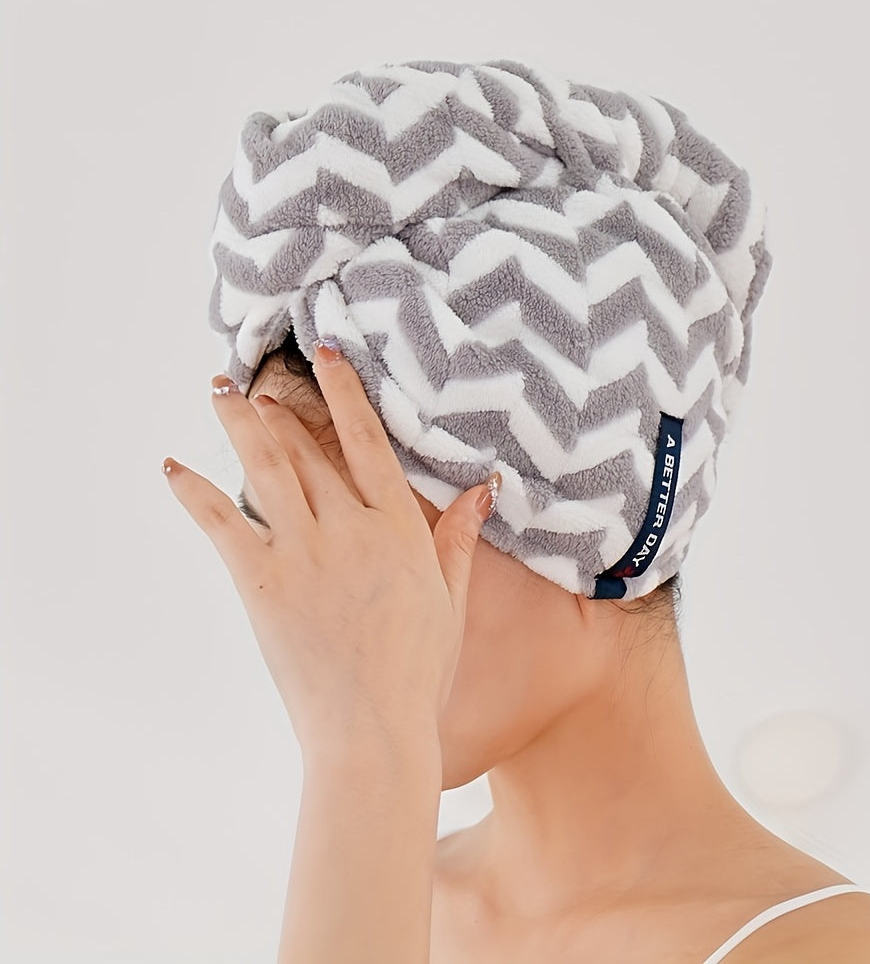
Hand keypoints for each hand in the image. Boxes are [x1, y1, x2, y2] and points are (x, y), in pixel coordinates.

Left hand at [163, 339, 500, 754]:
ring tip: (218, 392)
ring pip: (264, 467)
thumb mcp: (451, 599)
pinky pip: (221, 523)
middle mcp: (349, 527)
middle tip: (252, 384)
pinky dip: (192, 491)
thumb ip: (459, 537)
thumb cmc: (418, 669)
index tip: (326, 354)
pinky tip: (172, 467)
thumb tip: (484, 487)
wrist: (372, 729)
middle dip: (276, 409)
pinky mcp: (262, 582)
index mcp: (397, 528)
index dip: (344, 392)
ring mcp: (303, 551)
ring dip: (238, 424)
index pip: (368, 441)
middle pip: (306, 448)